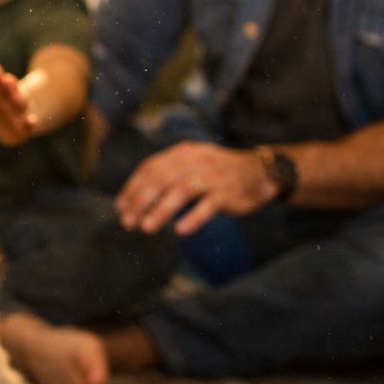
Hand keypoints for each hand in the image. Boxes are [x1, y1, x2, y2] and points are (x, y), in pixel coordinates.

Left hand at [0, 60, 35, 146]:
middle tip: (5, 78)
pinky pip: (30, 123)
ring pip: (19, 102)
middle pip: (7, 88)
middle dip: (6, 83)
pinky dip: (31, 122)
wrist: (13, 124)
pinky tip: (31, 121)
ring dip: (18, 97)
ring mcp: (18, 110)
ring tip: (16, 96)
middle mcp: (7, 97)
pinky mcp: (26, 126)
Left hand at [116, 141, 274, 234]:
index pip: (151, 167)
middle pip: (162, 178)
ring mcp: (214, 176)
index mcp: (184, 153)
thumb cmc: (219, 174)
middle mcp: (197, 161)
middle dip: (141, 201)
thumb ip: (167, 177)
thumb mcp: (192, 166)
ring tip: (147, 227)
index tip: (121, 207)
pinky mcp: (230, 192)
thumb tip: (134, 201)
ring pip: (182, 191)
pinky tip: (181, 230)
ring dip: (161, 210)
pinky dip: (194, 217)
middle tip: (128, 222)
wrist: (262, 172)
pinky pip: (209, 205)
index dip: (133, 188)